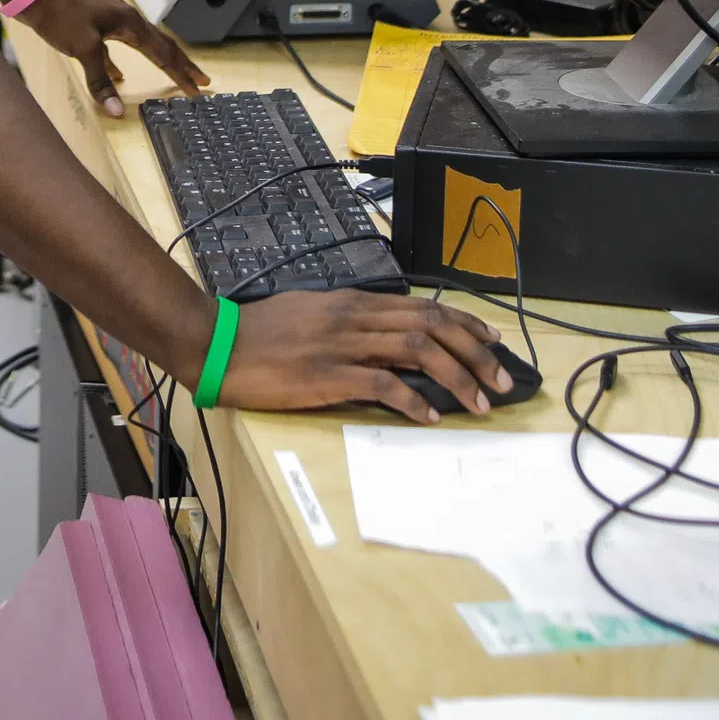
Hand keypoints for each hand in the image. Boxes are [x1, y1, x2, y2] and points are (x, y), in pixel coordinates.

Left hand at [15, 0, 208, 117]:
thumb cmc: (61, 16)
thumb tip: (116, 111)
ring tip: (174, 74)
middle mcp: (127, 20)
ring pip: (144, 45)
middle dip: (182, 64)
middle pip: (162, 45)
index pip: (163, 53)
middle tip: (202, 80)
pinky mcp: (96, 26)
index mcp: (130, 24)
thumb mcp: (84, 49)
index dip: (180, 73)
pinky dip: (124, 63)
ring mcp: (112, 21)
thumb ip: (101, 81)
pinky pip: (119, 48)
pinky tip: (121, 75)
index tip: (198, 88)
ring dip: (160, 61)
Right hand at [219, 289, 511, 425]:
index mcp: (352, 303)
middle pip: (431, 326)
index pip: (422, 307)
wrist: (217, 343)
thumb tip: (384, 339)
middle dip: (474, 353)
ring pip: (417, 351)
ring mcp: (342, 345)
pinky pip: (382, 384)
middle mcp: (354, 318)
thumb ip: (349, 323)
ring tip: (479, 402)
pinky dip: (413, 400)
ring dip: (456, 378)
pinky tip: (429, 416)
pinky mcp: (327, 375)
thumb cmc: (259, 333)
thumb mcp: (311, 314)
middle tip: (501, 379)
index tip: (492, 341)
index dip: (465, 324)